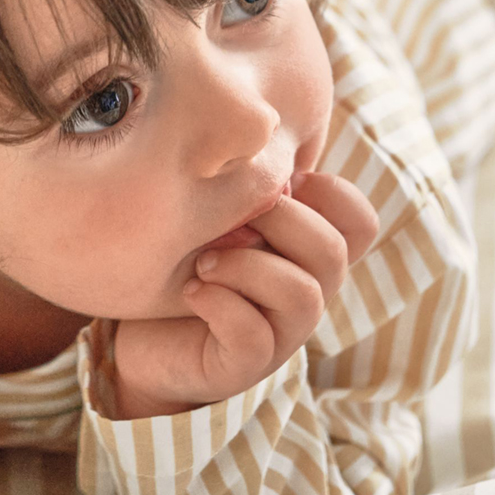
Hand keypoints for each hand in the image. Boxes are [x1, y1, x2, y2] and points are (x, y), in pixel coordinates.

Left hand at [110, 172, 378, 418]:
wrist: (134, 332)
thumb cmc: (178, 257)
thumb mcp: (215, 208)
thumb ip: (246, 180)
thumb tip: (258, 127)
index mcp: (306, 252)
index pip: (360, 222)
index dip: (331, 193)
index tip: (278, 181)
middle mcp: (305, 293)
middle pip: (334, 252)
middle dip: (280, 221)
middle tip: (228, 217)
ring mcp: (279, 335)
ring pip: (304, 296)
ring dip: (247, 266)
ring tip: (203, 261)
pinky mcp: (242, 366)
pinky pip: (254, 338)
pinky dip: (220, 304)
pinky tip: (192, 290)